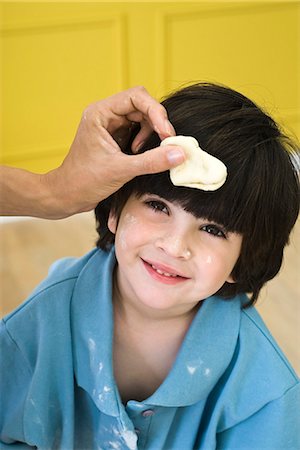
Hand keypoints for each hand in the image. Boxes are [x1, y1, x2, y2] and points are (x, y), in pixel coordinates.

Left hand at [45, 86, 184, 216]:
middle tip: (166, 142)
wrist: (68, 195)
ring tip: (145, 152)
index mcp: (100, 113)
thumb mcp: (121, 170)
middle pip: (142, 105)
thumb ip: (151, 161)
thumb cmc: (84, 180)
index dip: (155, 111)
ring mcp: (111, 126)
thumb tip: (180, 154)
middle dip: (156, 122)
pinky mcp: (116, 138)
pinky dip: (146, 141)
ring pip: (142, 118)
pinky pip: (138, 130)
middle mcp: (106, 115)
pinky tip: (139, 154)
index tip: (166, 133)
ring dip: (151, 133)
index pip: (136, 97)